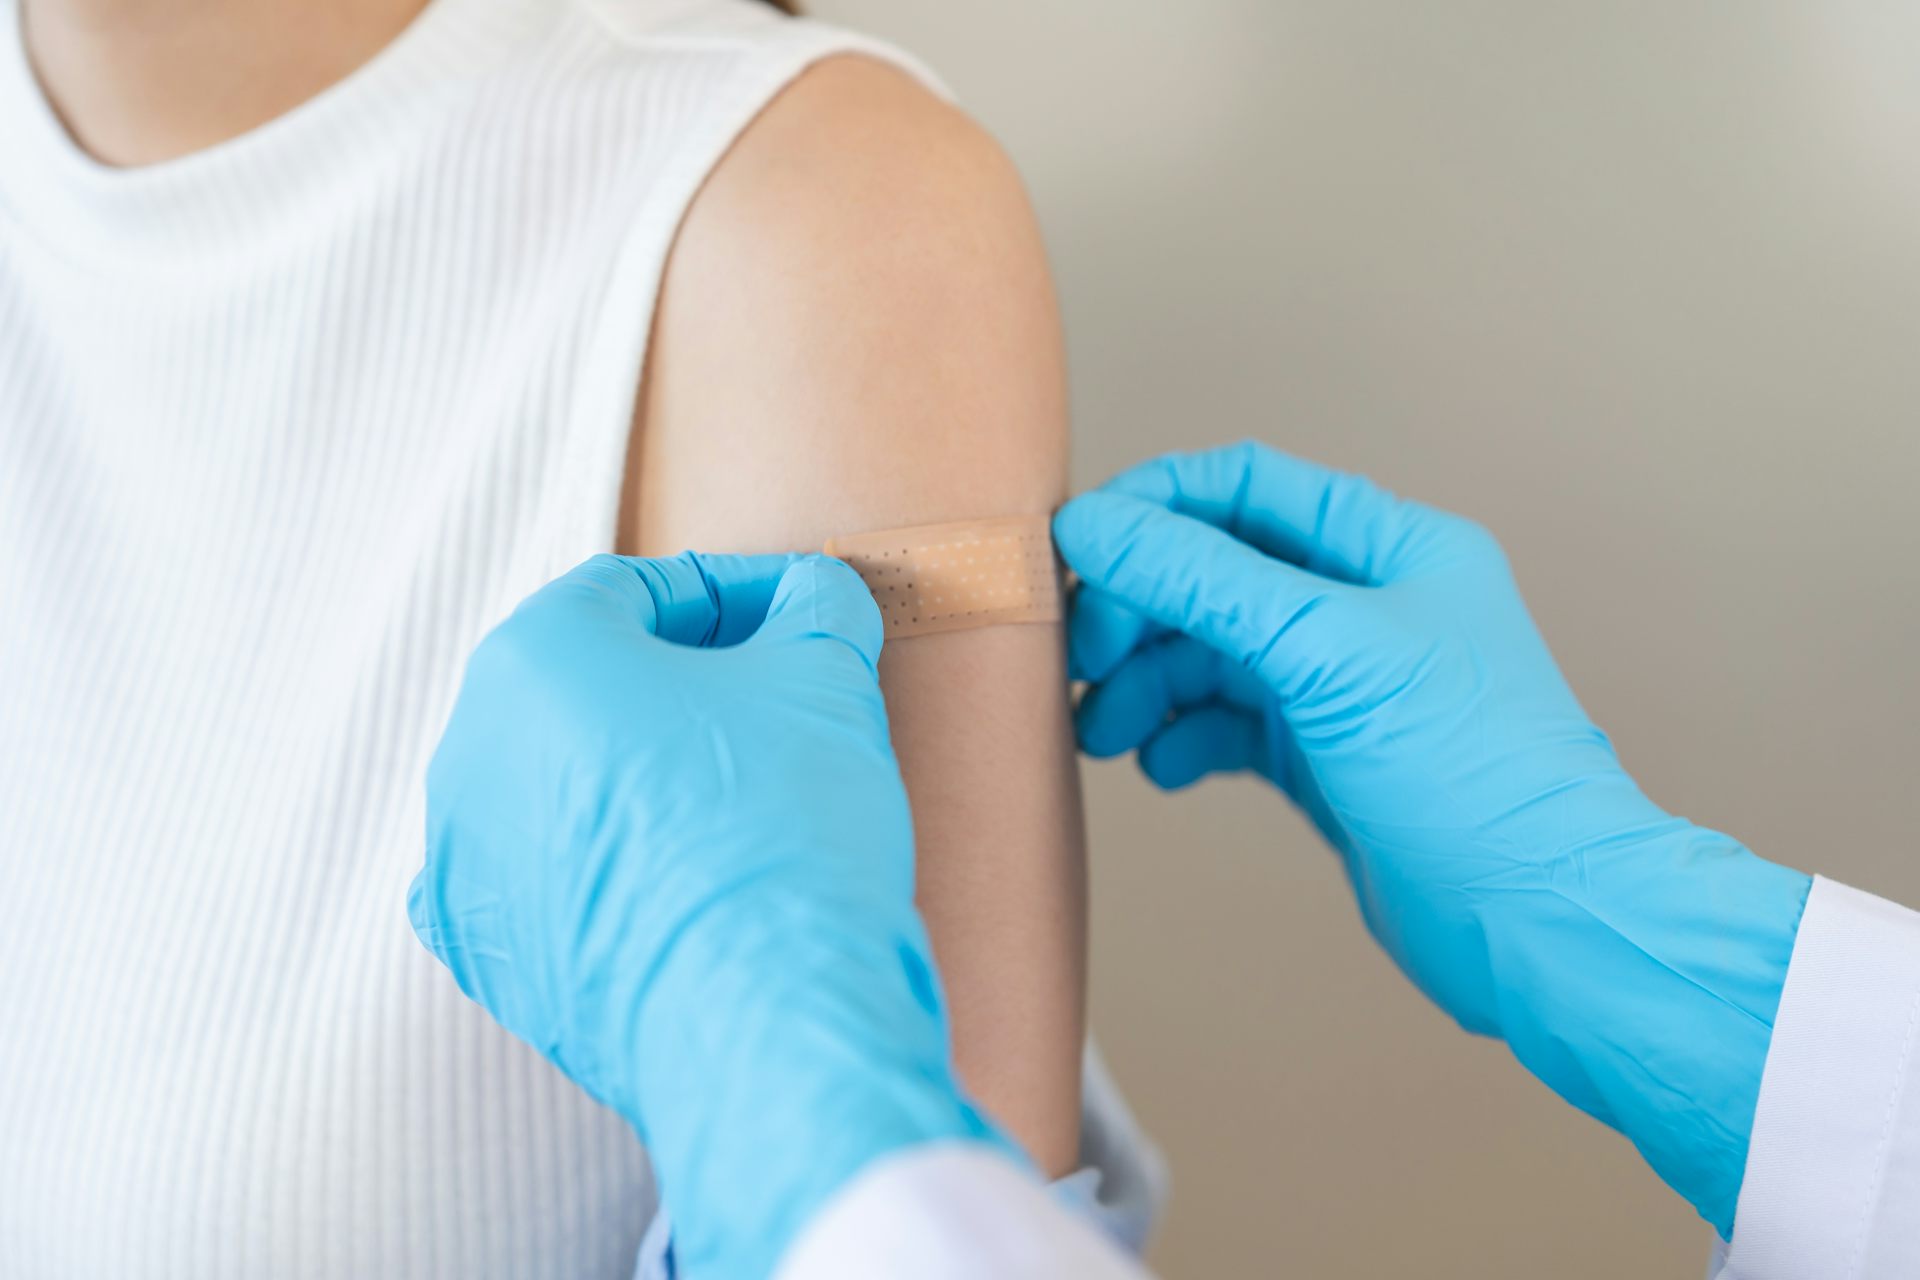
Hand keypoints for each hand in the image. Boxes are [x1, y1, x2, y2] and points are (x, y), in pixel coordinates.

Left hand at [408, 552, 1008, 1279]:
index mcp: (533, 656)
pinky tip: (677, 876)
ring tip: (736, 793)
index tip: (799, 618)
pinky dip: (604, 865)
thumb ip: (817, 608)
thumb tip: (817, 598)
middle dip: (681, 681)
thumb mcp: (826, 677)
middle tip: (775, 699)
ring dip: (641, 772)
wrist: (761, 1019)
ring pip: (562, 781)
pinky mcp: (489, 957)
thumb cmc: (782, 827)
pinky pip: (546, 880)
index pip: (638, 590)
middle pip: (588, 683)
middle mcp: (469, 749)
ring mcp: (463, 860)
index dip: (733, 596)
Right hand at [1054, 442, 1810, 1236]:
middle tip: (1083, 662)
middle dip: (1139, 610)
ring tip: (1102, 732)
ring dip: (1146, 682)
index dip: (1154, 507)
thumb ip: (1203, 582)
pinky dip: (1182, 737)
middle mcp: (1367, 606)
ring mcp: (1344, 685)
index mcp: (1390, 548)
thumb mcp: (1325, 655)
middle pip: (1215, 572)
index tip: (1076, 548)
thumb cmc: (1473, 777)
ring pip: (1212, 653)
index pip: (1246, 486)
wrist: (1540, 923)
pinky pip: (1227, 723)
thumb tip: (1094, 526)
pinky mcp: (1326, 758)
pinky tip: (1160, 769)